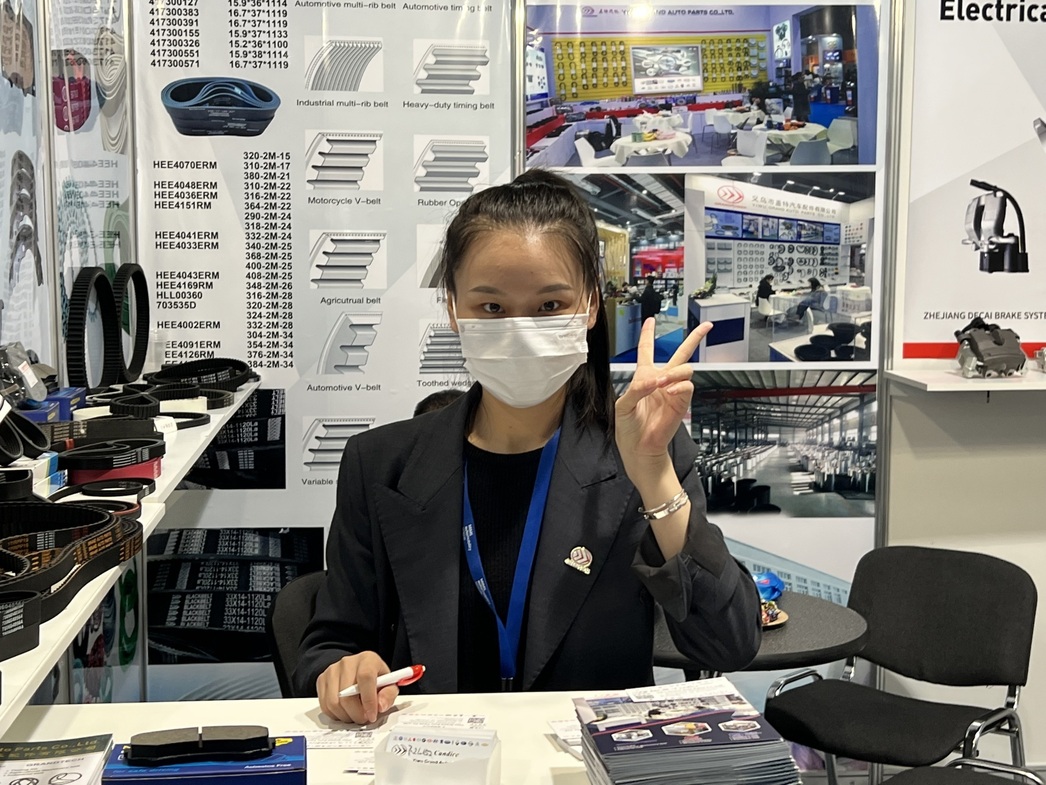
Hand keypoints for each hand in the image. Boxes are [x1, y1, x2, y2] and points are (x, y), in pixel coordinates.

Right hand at [316, 651, 398, 723]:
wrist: (357, 670)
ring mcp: (332, 671)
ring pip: (333, 702)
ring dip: (345, 716)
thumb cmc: (374, 678)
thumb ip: (388, 695)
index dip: (369, 700)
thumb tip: (380, 706)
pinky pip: (325, 705)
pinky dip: (335, 715)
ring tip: (355, 715)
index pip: (365, 677)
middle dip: (356, 713)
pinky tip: (345, 712)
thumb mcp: (389, 684)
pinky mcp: (322, 680)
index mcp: (367, 659)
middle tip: (364, 718)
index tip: (372, 715)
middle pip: (346, 694)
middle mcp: (347, 663)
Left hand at [615, 318, 711, 481]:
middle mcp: (660, 381)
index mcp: (643, 378)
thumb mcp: (623, 405)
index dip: (648, 334)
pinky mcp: (680, 403)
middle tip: (707, 326)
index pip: (647, 351)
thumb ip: (637, 388)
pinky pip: (686, 387)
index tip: (652, 320)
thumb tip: (656, 380)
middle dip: (695, 338)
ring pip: (685, 369)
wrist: (639, 450)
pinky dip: (677, 386)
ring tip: (663, 382)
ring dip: (675, 372)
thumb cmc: (628, 429)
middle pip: (681, 354)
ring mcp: (672, 392)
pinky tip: (669, 391)